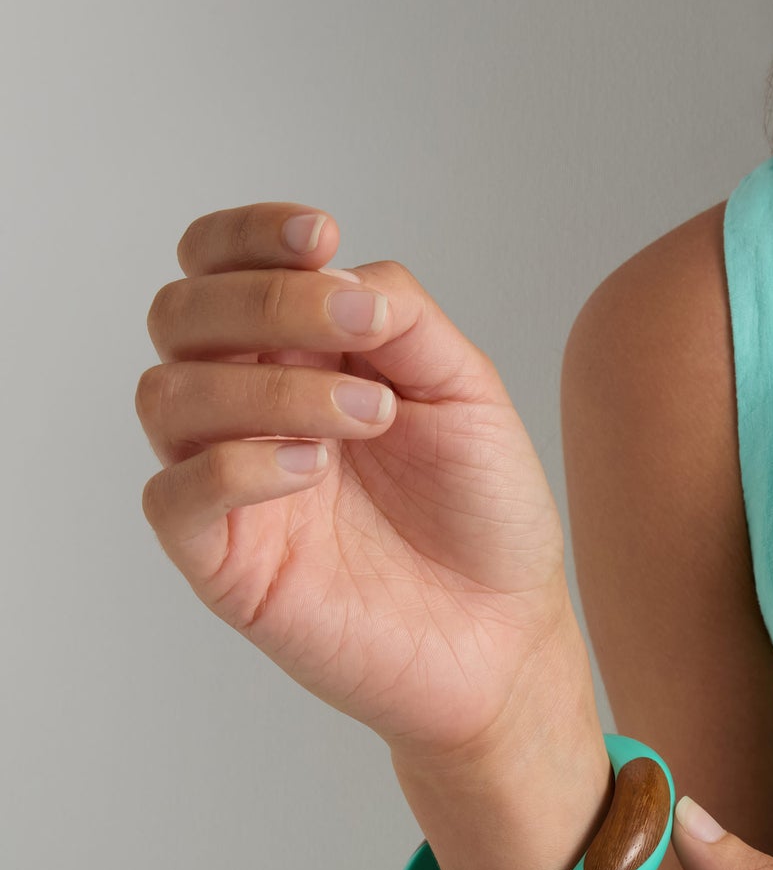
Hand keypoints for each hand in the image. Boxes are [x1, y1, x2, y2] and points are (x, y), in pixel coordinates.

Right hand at [136, 202, 580, 766]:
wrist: (507, 635)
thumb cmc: (484, 516)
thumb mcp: (466, 391)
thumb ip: (403, 319)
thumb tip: (336, 271)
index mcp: (297, 355)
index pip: (220, 267)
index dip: (247, 235)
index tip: (321, 234)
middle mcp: (249, 410)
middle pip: (181, 315)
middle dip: (266, 300)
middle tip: (363, 330)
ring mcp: (232, 488)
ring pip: (167, 396)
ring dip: (267, 385)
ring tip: (370, 416)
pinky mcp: (227, 563)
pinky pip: (176, 497)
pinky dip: (238, 465)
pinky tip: (314, 469)